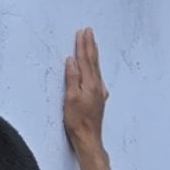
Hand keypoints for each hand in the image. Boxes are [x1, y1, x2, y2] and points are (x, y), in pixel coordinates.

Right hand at [63, 27, 108, 149]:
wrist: (88, 138)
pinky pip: (97, 77)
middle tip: (89, 31)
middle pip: (93, 61)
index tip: (82, 32)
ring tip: (92, 43)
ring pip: (96, 68)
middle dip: (90, 45)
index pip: (85, 59)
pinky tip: (95, 68)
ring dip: (93, 54)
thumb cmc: (77, 120)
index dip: (82, 45)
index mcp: (90, 83)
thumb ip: (72, 77)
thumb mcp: (70, 97)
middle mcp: (98, 86)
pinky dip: (95, 67)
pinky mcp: (99, 98)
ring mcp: (100, 92)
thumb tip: (72, 60)